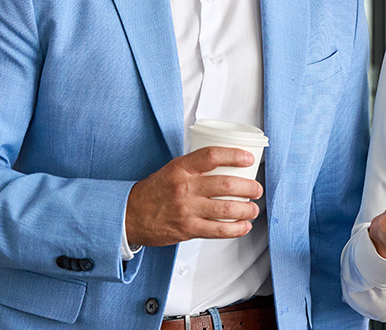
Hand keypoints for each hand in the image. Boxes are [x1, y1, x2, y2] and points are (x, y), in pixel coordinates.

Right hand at [125, 146, 263, 246]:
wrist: (129, 215)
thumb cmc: (153, 192)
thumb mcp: (171, 170)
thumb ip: (195, 167)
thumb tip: (226, 163)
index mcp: (181, 169)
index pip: (212, 156)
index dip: (234, 155)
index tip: (248, 158)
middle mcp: (184, 188)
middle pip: (226, 185)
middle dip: (249, 188)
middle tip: (256, 189)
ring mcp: (186, 210)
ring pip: (226, 209)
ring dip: (247, 209)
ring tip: (253, 209)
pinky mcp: (187, 229)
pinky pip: (218, 230)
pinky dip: (236, 229)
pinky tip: (244, 226)